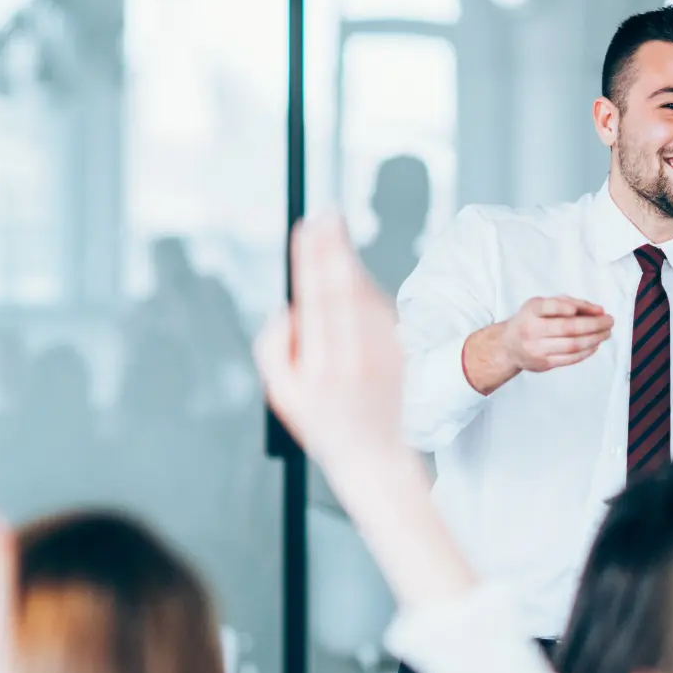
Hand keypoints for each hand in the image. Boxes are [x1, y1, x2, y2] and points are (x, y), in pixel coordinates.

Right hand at [257, 215, 476, 607]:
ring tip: (336, 233)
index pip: (314, 299)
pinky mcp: (397, 353)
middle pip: (341, 289)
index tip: (307, 231)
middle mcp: (351, 357)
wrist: (374, 456)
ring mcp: (379, 355)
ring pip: (364, 295)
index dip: (311, 261)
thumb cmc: (323, 425)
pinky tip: (354, 270)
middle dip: (332, 249)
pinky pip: (381, 310)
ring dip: (350, 261)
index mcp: (319, 366)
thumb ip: (275, 350)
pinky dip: (366, 286)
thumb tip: (286, 309)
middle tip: (326, 217)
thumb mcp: (283, 395)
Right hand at [463, 296, 612, 392]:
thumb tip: (599, 311)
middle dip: (594, 324)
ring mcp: (537, 349)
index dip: (568, 307)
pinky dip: (586, 351)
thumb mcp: (542, 304)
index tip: (588, 309)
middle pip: (567, 328)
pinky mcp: (544, 364)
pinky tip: (595, 344)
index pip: (550, 307)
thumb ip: (570, 303)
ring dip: (595, 339)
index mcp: (531, 311)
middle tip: (610, 321)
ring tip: (606, 332)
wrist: (509, 346)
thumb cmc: (531, 320)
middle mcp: (531, 330)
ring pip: (572, 345)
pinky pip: (570, 359)